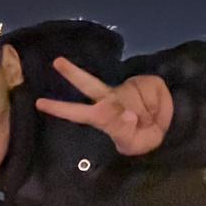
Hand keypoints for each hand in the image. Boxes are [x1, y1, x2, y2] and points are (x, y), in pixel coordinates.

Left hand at [36, 58, 173, 155]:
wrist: (166, 131)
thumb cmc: (142, 140)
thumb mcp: (133, 143)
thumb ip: (125, 129)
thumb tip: (128, 114)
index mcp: (101, 116)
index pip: (77, 112)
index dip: (60, 108)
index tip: (39, 103)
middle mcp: (110, 98)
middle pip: (88, 84)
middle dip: (72, 73)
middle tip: (56, 62)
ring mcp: (126, 88)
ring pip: (131, 96)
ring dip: (145, 111)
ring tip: (149, 120)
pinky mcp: (146, 81)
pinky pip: (149, 91)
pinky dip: (158, 105)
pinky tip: (156, 109)